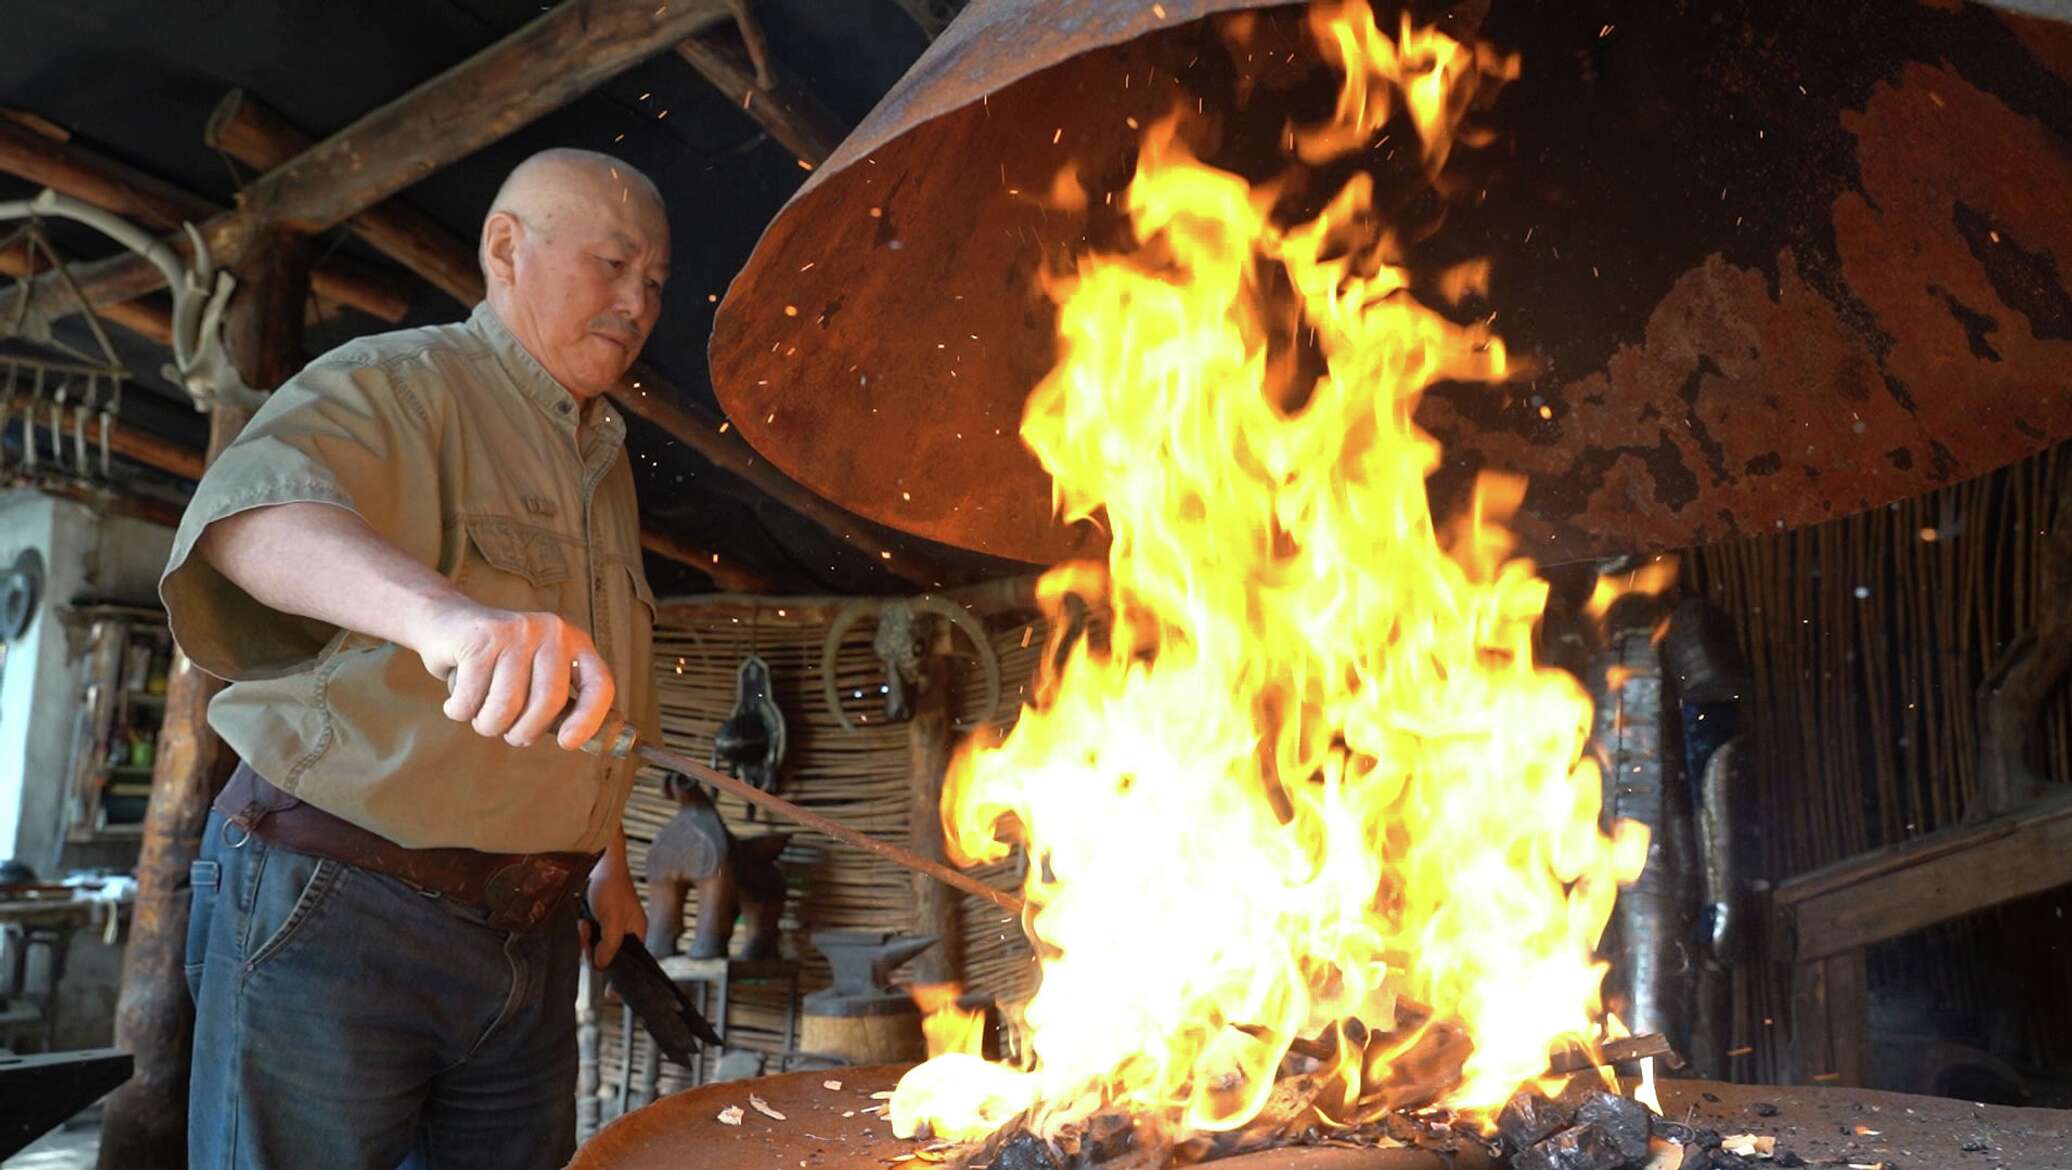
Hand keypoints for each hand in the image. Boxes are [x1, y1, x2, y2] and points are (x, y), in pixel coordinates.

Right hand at [413, 598, 615, 750]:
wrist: (444, 620)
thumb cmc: (495, 662)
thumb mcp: (534, 673)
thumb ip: (555, 702)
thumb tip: (572, 740)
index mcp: (574, 642)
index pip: (599, 684)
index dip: (588, 719)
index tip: (567, 744)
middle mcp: (551, 632)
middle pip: (548, 702)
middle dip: (524, 732)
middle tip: (509, 736)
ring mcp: (516, 631)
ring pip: (506, 706)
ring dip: (487, 725)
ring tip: (480, 715)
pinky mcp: (480, 638)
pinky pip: (471, 698)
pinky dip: (459, 711)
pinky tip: (457, 699)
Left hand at [581, 858, 646, 967]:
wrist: (599, 864)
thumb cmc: (612, 886)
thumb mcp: (613, 919)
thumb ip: (610, 944)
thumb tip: (601, 964)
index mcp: (636, 932)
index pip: (628, 960)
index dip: (614, 965)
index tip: (603, 973)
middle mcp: (624, 932)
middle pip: (607, 954)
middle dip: (592, 946)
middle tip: (587, 930)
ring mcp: (610, 927)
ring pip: (594, 946)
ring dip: (585, 937)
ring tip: (583, 922)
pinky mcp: (598, 922)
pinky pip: (587, 936)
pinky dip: (581, 931)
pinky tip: (581, 920)